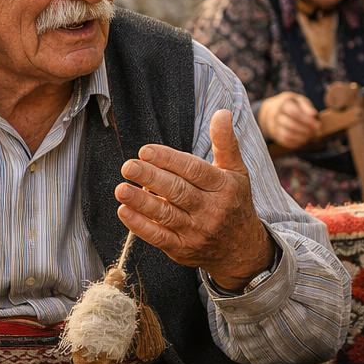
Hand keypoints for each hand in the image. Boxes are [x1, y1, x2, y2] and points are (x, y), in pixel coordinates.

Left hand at [116, 109, 273, 290]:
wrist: (242, 250)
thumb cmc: (234, 203)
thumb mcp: (237, 172)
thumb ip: (226, 143)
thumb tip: (220, 113)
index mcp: (223, 187)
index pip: (193, 171)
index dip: (169, 160)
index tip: (146, 151)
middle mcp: (211, 210)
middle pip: (178, 191)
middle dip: (151, 178)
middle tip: (128, 166)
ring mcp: (197, 232)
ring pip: (166, 214)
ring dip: (141, 202)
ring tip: (121, 189)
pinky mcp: (183, 249)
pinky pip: (159, 237)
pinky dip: (140, 226)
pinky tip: (124, 212)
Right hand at [258, 91, 320, 149]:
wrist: (278, 111)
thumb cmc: (294, 106)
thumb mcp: (300, 101)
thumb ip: (307, 107)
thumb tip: (313, 114)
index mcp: (284, 105)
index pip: (294, 112)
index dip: (306, 120)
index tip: (316, 124)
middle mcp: (277, 116)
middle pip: (291, 125)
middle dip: (306, 130)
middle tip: (315, 131)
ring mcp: (275, 126)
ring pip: (288, 134)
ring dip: (302, 137)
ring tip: (311, 135)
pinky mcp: (277, 135)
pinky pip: (286, 141)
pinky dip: (297, 142)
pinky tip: (304, 140)